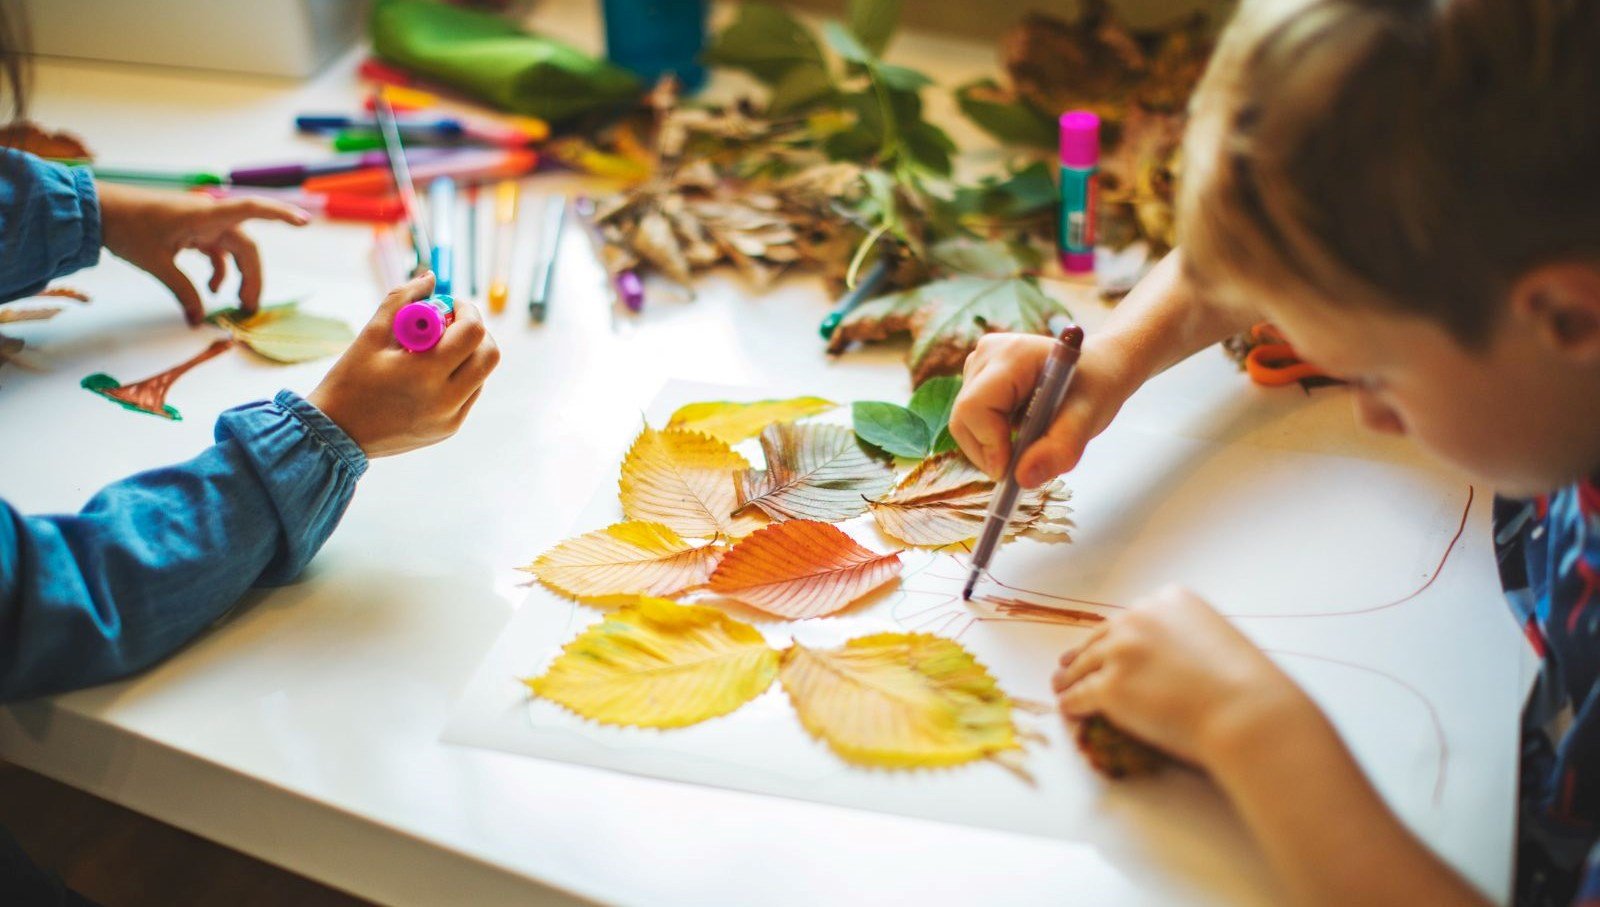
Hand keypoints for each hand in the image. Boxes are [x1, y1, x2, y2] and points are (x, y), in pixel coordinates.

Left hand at [98, 183, 309, 324]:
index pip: (251, 210)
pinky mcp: (192, 230)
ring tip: (234, 304)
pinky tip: (211, 290)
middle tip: (249, 308)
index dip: (280, 215)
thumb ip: (183, 291)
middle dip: (252, 278)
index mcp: (205, 216)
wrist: (98, 211)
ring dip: (238, 277)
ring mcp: (202, 223)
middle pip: (246, 247)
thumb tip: (199, 319)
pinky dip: (219, 271)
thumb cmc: (126, 228)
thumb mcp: (156, 264)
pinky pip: (217, 251)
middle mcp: (209, 217)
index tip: (304, 224)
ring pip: (233, 251)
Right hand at [308, 273, 499, 457]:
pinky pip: (470, 393)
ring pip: (482, 375)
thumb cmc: (349, 381)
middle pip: (489, 355)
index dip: (466, 311)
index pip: (472, 333)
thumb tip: (430, 277)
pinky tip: (430, 372)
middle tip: (450, 324)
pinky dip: (460, 376)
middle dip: (475, 332)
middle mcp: (446, 400)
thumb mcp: (372, 335)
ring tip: (433, 350)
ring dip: (468, 354)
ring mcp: (450, 418)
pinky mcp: (449, 429)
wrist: (336, 434)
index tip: (448, 304)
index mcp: (426, 374)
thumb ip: (402, 300)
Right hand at [949, 331, 1136, 486]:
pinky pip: (969, 419)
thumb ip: (1060, 449)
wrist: (1099, 367)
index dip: (988, 444)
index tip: (1011, 472)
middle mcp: (988, 353)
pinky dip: (989, 437)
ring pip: (963, 422)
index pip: (975, 406)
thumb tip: (1022, 478)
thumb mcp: (1087, 420)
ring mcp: (978, 362)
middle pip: (963, 417)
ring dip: (990, 446)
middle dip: (987, 452)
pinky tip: (1019, 428)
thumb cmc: (1094, 386)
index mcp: (1014, 355)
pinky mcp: (976, 375)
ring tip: (1028, 441)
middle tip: (1019, 468)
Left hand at [1051, 586, 1316, 767]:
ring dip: (1070, 677)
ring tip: (1061, 686)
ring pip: (1083, 664)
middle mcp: (1139, 616)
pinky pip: (1079, 696)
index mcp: (1170, 599)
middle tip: (1068, 664)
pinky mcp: (1110, 686)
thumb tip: (1165, 657)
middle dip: (1085, 653)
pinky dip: (1071, 704)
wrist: (1249, 713)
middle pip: (1101, 637)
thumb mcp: (1217, 637)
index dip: (1117, 636)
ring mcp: (1121, 651)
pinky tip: (1067, 709)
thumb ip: (1185, 636)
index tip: (1108, 646)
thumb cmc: (1247, 686)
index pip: (1131, 618)